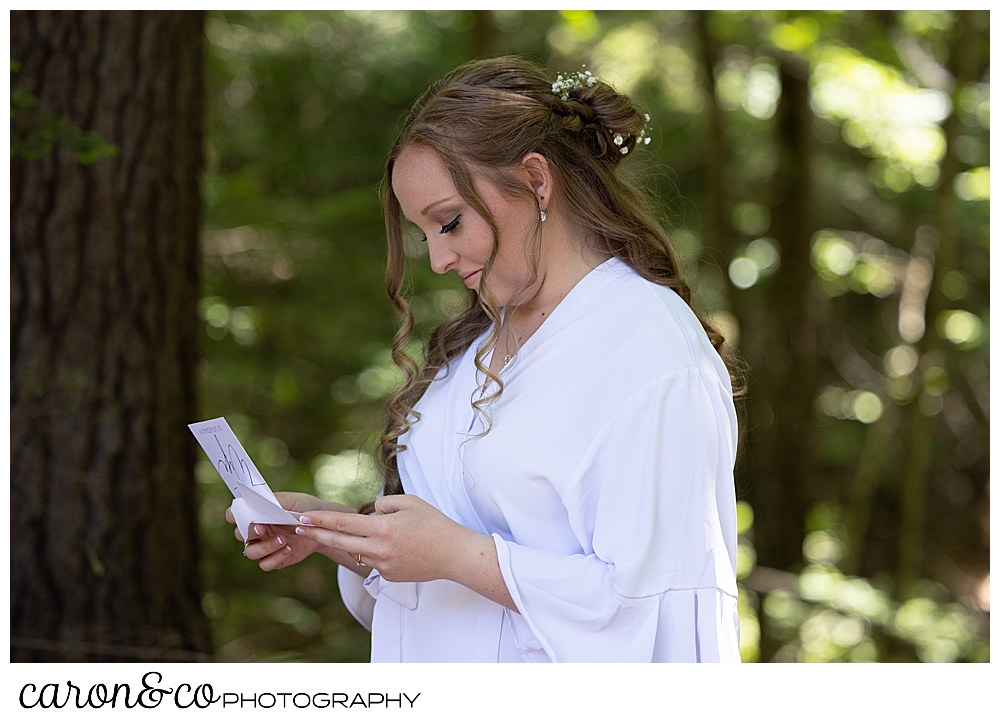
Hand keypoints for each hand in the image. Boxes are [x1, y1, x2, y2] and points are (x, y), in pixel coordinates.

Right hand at [225, 492, 353, 571]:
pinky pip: (265, 564)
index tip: (241, 515)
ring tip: (283, 539)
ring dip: (264, 547)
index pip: (235, 515)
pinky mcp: (275, 559)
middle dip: (248, 531)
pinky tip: (288, 548)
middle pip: (241, 535)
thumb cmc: (303, 508)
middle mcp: (257, 531)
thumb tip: (258, 505)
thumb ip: (273, 502)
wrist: (322, 524)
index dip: (234, 515)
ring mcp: (265, 546)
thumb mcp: (290, 500)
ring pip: (251, 552)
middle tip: (261, 527)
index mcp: (256, 514)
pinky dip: (274, 558)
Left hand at [294, 494, 489, 583]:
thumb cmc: (435, 525)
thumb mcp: (410, 502)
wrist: (454, 555)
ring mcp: (383, 566)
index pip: (343, 522)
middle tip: (299, 528)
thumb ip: (383, 505)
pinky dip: (376, 551)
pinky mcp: (388, 577)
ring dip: (355, 541)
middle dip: (317, 533)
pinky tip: (398, 547)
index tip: (303, 517)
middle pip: (340, 541)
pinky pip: (374, 561)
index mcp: (383, 528)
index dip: (321, 520)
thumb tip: (369, 513)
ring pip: (358, 551)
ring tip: (376, 532)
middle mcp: (379, 549)